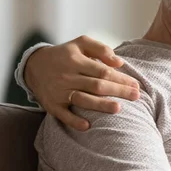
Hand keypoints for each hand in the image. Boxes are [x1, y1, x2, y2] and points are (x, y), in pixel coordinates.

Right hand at [24, 35, 139, 130]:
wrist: (34, 66)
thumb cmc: (65, 54)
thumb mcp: (81, 43)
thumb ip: (101, 49)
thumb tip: (119, 62)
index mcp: (76, 61)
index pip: (103, 71)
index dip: (120, 78)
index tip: (135, 85)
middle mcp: (67, 76)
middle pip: (96, 86)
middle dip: (118, 91)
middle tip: (136, 96)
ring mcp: (59, 92)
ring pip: (82, 100)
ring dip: (100, 105)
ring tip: (118, 108)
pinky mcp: (52, 105)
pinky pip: (63, 115)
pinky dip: (74, 121)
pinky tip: (87, 126)